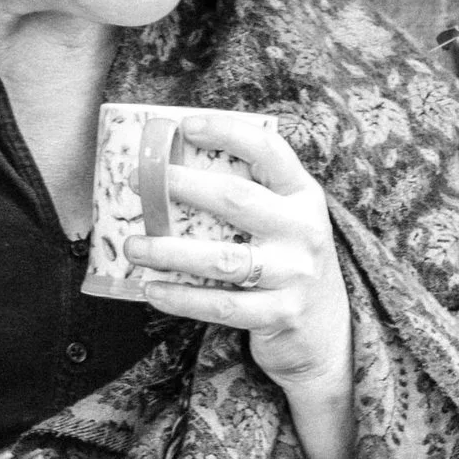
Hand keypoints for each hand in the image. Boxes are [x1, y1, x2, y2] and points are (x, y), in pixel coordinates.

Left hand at [121, 115, 352, 399]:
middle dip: (182, 186)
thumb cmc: (288, 263)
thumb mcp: (285, 221)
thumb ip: (251, 196)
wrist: (325, 333)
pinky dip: (182, 298)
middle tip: (136, 181)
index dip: (228, 132)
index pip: (269, 151)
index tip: (186, 126)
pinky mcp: (281, 313)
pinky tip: (152, 290)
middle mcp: (303, 230)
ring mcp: (294, 274)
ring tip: (133, 246)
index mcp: (303, 196)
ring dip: (170, 251)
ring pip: (222, 259)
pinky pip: (221, 306)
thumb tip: (174, 168)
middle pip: (237, 199)